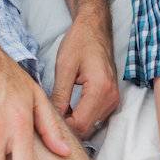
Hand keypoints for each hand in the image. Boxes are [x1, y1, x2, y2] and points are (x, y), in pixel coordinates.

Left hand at [51, 7, 120, 139]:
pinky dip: (81, 118)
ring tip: (57, 113)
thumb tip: (52, 118)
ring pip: (91, 126)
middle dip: (66, 128)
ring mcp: (114, 100)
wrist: (95, 30)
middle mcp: (111, 98)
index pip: (80, 124)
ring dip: (73, 124)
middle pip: (87, 129)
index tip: (45, 120)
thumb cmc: (80, 42)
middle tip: (47, 118)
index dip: (61, 128)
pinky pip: (95, 119)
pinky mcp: (111, 100)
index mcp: (100, 89)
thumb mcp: (64, 68)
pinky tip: (68, 110)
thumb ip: (60, 96)